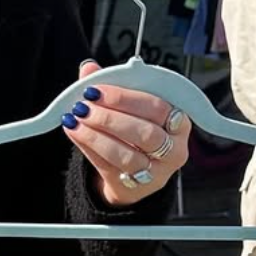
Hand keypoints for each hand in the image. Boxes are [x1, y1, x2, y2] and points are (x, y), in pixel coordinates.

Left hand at [62, 59, 191, 205]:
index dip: (125, 98)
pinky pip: (111, 168)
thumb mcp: (128, 106)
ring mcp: (158, 171)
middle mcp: (175, 148)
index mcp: (179, 120)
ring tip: (75, 121)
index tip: (96, 90)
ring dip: (97, 136)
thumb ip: (112, 86)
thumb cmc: (134, 130)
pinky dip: (90, 149)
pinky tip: (75, 133)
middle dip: (110, 118)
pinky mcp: (137, 187)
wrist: (131, 170)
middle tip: (83, 107)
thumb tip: (88, 68)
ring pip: (128, 156)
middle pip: (146, 133)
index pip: (157, 106)